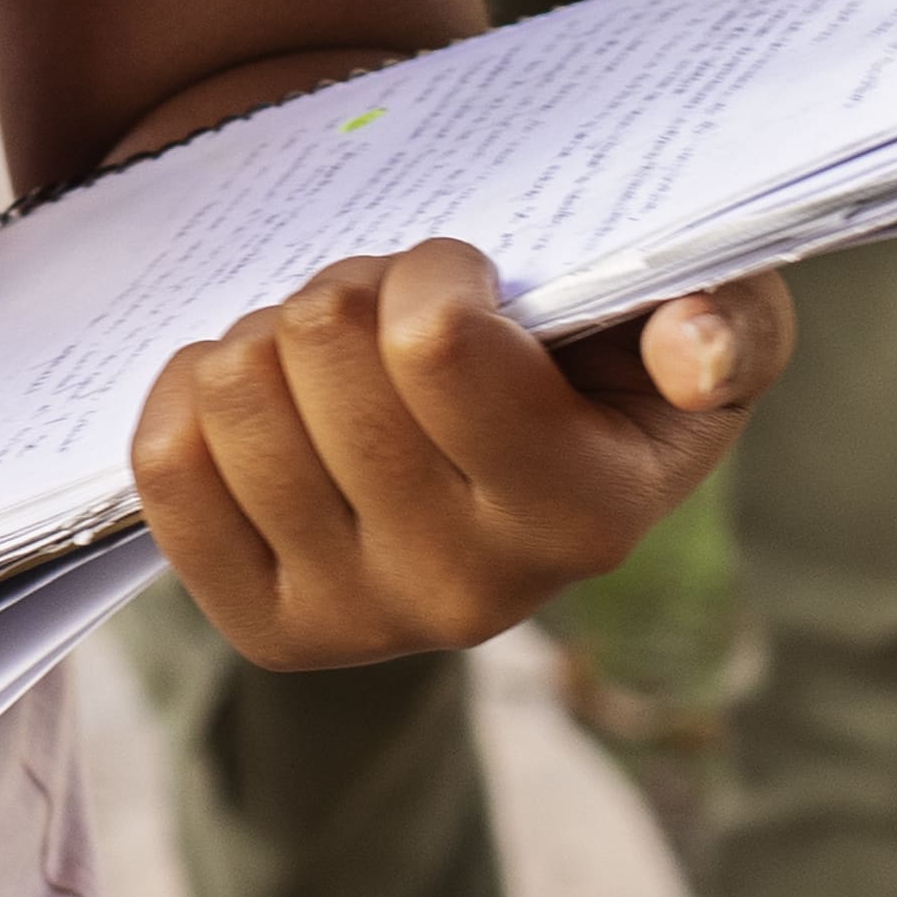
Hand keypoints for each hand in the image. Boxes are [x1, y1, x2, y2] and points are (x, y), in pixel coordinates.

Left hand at [133, 242, 791, 677]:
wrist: (503, 442)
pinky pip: (167, 465)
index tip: (463, 277)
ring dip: (273, 332)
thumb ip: (729, 320)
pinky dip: (195, 391)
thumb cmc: (608, 353)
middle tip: (390, 309)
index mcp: (586, 518)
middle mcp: (472, 597)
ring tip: (335, 356)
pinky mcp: (265, 627)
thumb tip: (698, 349)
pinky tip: (263, 393)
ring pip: (236, 392)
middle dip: (351, 286)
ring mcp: (357, 623)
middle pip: (323, 345)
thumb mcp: (705, 314)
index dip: (431, 269)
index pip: (433, 340)